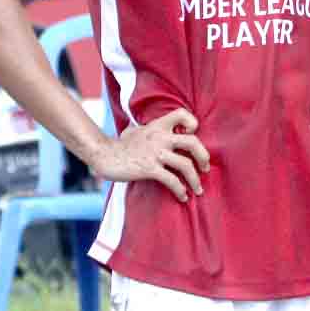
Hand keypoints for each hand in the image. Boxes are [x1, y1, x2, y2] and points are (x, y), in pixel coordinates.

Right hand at [91, 109, 210, 201]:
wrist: (104, 155)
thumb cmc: (119, 145)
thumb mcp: (134, 130)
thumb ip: (145, 128)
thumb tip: (141, 128)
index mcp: (158, 126)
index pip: (182, 114)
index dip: (192, 123)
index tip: (192, 136)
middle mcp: (160, 137)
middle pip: (192, 142)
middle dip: (204, 157)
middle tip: (205, 168)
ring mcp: (155, 154)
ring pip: (186, 165)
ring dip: (195, 180)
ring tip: (198, 190)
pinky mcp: (149, 169)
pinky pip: (172, 181)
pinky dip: (180, 190)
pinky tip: (182, 197)